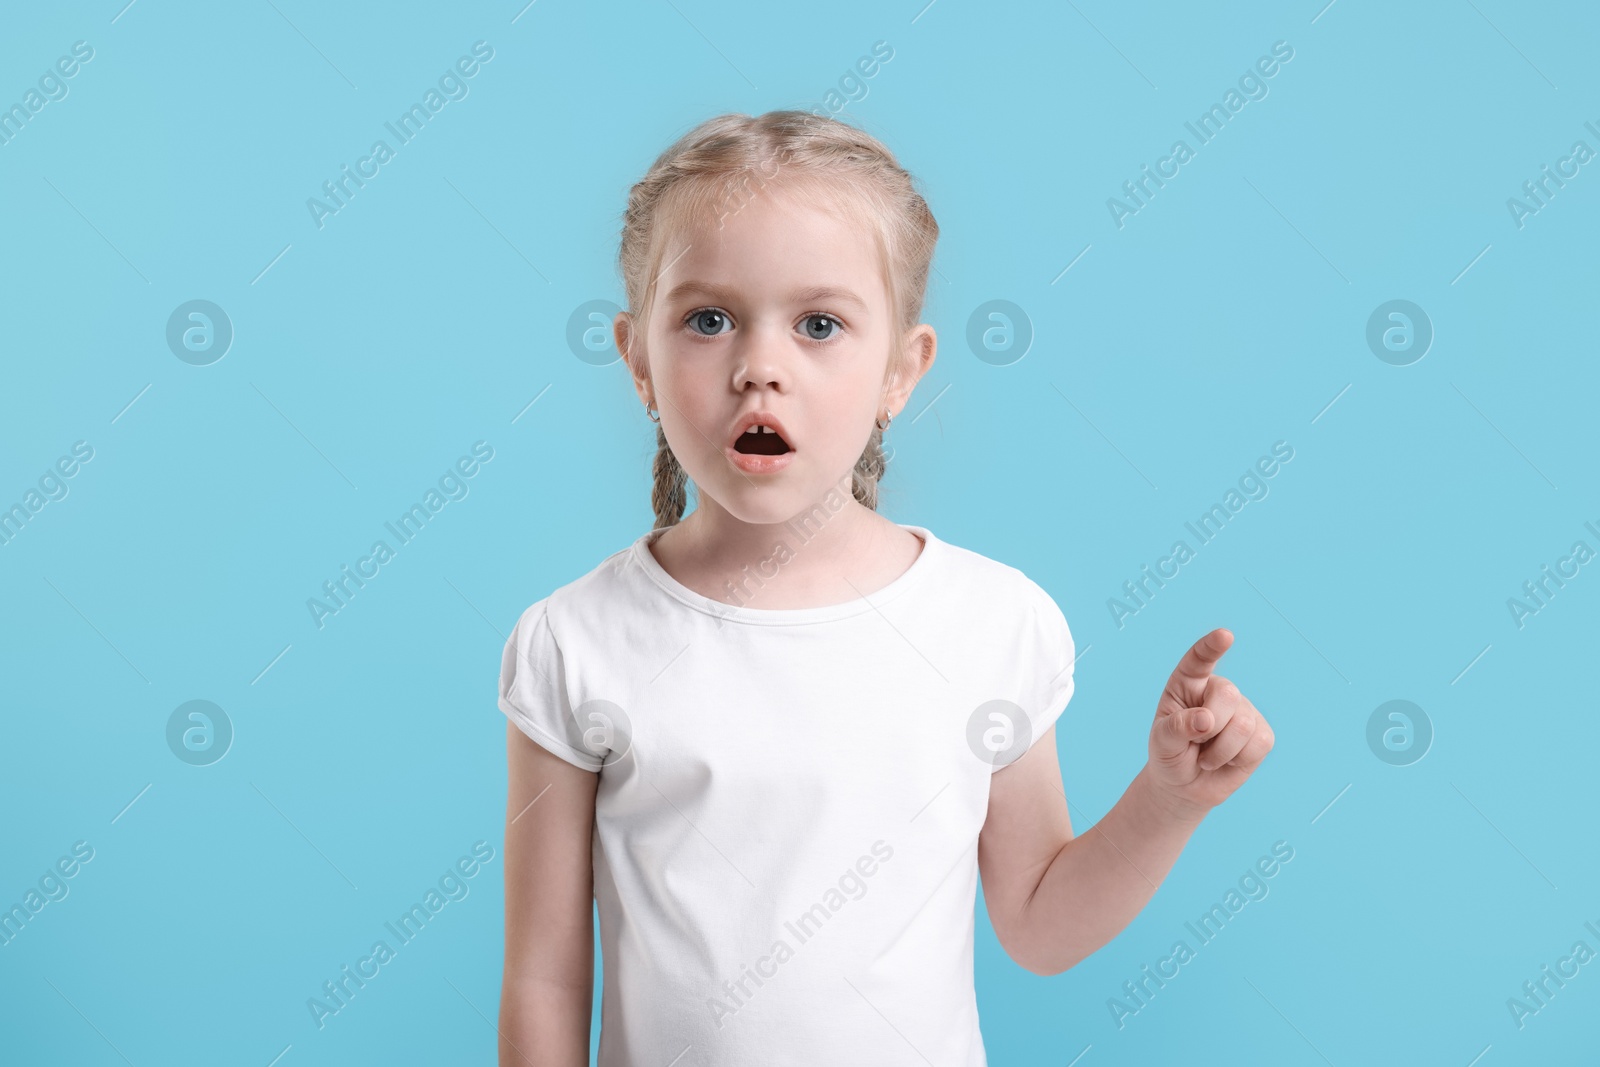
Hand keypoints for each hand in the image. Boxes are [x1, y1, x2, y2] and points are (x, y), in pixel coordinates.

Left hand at [1145, 629, 1273, 819]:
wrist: (1186, 785)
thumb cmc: (1170, 755)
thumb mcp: (1162, 742)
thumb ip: (1176, 728)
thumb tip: (1206, 719)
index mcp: (1188, 683)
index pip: (1199, 659)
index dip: (1212, 647)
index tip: (1225, 636)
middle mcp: (1219, 690)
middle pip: (1228, 695)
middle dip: (1210, 727)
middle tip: (1195, 743)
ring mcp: (1244, 709)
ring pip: (1244, 725)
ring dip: (1220, 751)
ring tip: (1207, 755)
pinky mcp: (1262, 733)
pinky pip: (1259, 743)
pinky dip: (1238, 759)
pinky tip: (1228, 759)